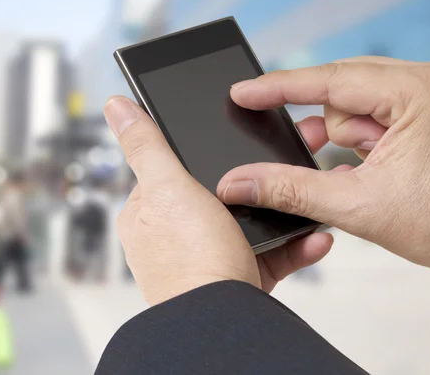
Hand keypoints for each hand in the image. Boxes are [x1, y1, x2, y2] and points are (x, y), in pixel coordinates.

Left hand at [104, 96, 332, 304]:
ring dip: (281, 210)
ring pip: (249, 222)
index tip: (235, 138)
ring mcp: (208, 258)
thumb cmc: (189, 260)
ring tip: (306, 194)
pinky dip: (294, 245)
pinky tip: (313, 236)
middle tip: (286, 160)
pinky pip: (270, 254)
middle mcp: (175, 236)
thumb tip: (116, 106)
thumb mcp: (167, 188)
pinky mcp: (239, 278)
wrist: (224, 323)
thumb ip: (146, 146)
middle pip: (219, 192)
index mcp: (148, 213)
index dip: (202, 151)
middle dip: (255, 179)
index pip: (172, 169)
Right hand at [218, 57, 429, 285]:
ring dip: (347, 139)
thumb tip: (240, 182)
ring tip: (359, 174)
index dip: (278, 88)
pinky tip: (368, 169)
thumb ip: (289, 189)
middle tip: (313, 156)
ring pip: (358, 105)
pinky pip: (377, 115)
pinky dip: (363, 142)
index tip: (242, 91)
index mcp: (420, 92)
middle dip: (326, 129)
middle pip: (343, 90)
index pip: (330, 79)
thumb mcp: (358, 207)